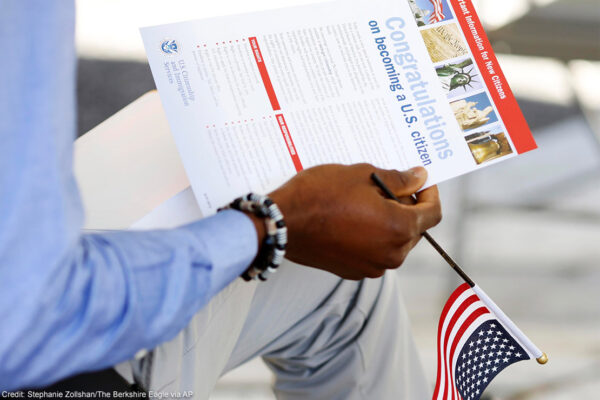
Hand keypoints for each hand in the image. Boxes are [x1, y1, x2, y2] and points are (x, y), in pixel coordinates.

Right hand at [265, 163, 440, 279]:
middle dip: (405, 207)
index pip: (433, 213)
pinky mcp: (353, 271)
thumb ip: (398, 179)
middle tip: (384, 186)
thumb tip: (419, 178)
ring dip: (387, 223)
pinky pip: (374, 252)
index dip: (430, 193)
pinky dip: (371, 237)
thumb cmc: (319, 196)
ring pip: (393, 242)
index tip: (419, 181)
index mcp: (399, 229)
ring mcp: (372, 266)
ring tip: (364, 202)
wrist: (282, 224)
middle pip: (414, 229)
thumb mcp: (362, 175)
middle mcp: (391, 254)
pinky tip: (351, 220)